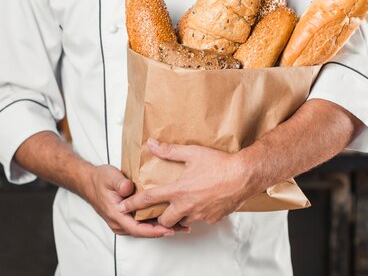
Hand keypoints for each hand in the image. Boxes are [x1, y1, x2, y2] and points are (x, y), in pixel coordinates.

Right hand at [85, 164, 176, 237]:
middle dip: (164, 230)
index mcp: (116, 214)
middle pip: (144, 231)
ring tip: (182, 224)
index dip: (154, 231)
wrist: (90, 182)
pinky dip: (156, 222)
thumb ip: (119, 182)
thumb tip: (128, 188)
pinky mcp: (127, 218)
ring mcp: (123, 221)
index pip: (136, 228)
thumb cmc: (100, 179)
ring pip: (144, 228)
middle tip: (183, 227)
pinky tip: (170, 217)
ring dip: (162, 227)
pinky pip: (142, 223)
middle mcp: (119, 222)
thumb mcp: (109, 176)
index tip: (169, 229)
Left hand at [119, 138, 255, 227]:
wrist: (244, 175)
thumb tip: (152, 144)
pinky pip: (200, 219)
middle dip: (158, 217)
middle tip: (156, 211)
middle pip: (163, 220)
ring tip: (179, 207)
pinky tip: (200, 203)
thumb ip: (169, 151)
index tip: (123, 207)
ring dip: (178, 216)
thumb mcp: (192, 153)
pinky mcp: (212, 218)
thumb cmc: (220, 164)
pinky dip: (197, 214)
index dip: (133, 204)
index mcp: (178, 191)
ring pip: (182, 222)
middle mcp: (187, 206)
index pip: (148, 199)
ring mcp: (200, 214)